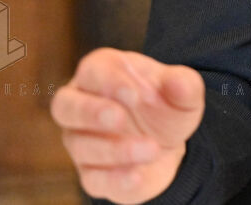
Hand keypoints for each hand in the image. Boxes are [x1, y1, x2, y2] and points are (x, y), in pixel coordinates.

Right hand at [51, 48, 204, 202]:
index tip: (137, 95)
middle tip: (118, 118)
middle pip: (65, 105)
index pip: (93, 70)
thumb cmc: (166, 105)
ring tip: (152, 148)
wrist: (168, 143)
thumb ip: (185, 84)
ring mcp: (81, 141)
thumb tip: (178, 82)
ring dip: (115, 149)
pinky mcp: (91, 173)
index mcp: (102, 72)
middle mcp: (82, 105)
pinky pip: (92, 178)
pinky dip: (114, 179)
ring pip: (81, 145)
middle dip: (90, 112)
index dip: (111, 81)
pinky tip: (137, 176)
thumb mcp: (184, 91)